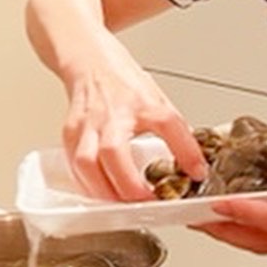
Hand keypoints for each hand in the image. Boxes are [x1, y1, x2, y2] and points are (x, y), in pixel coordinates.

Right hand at [62, 30, 206, 200]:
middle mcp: (112, 113)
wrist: (89, 60)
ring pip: (86, 164)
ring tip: (122, 205)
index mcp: (141, 102)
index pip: (168, 123)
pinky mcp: (69, 133)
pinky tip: (102, 193)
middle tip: (146, 203)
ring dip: (105, 192)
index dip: (185, 150)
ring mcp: (87, 123)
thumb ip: (175, 133)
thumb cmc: (122, 82)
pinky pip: (75, 167)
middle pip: (114, 151)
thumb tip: (194, 168)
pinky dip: (88, 186)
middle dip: (129, 186)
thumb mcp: (158, 101)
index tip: (196, 173)